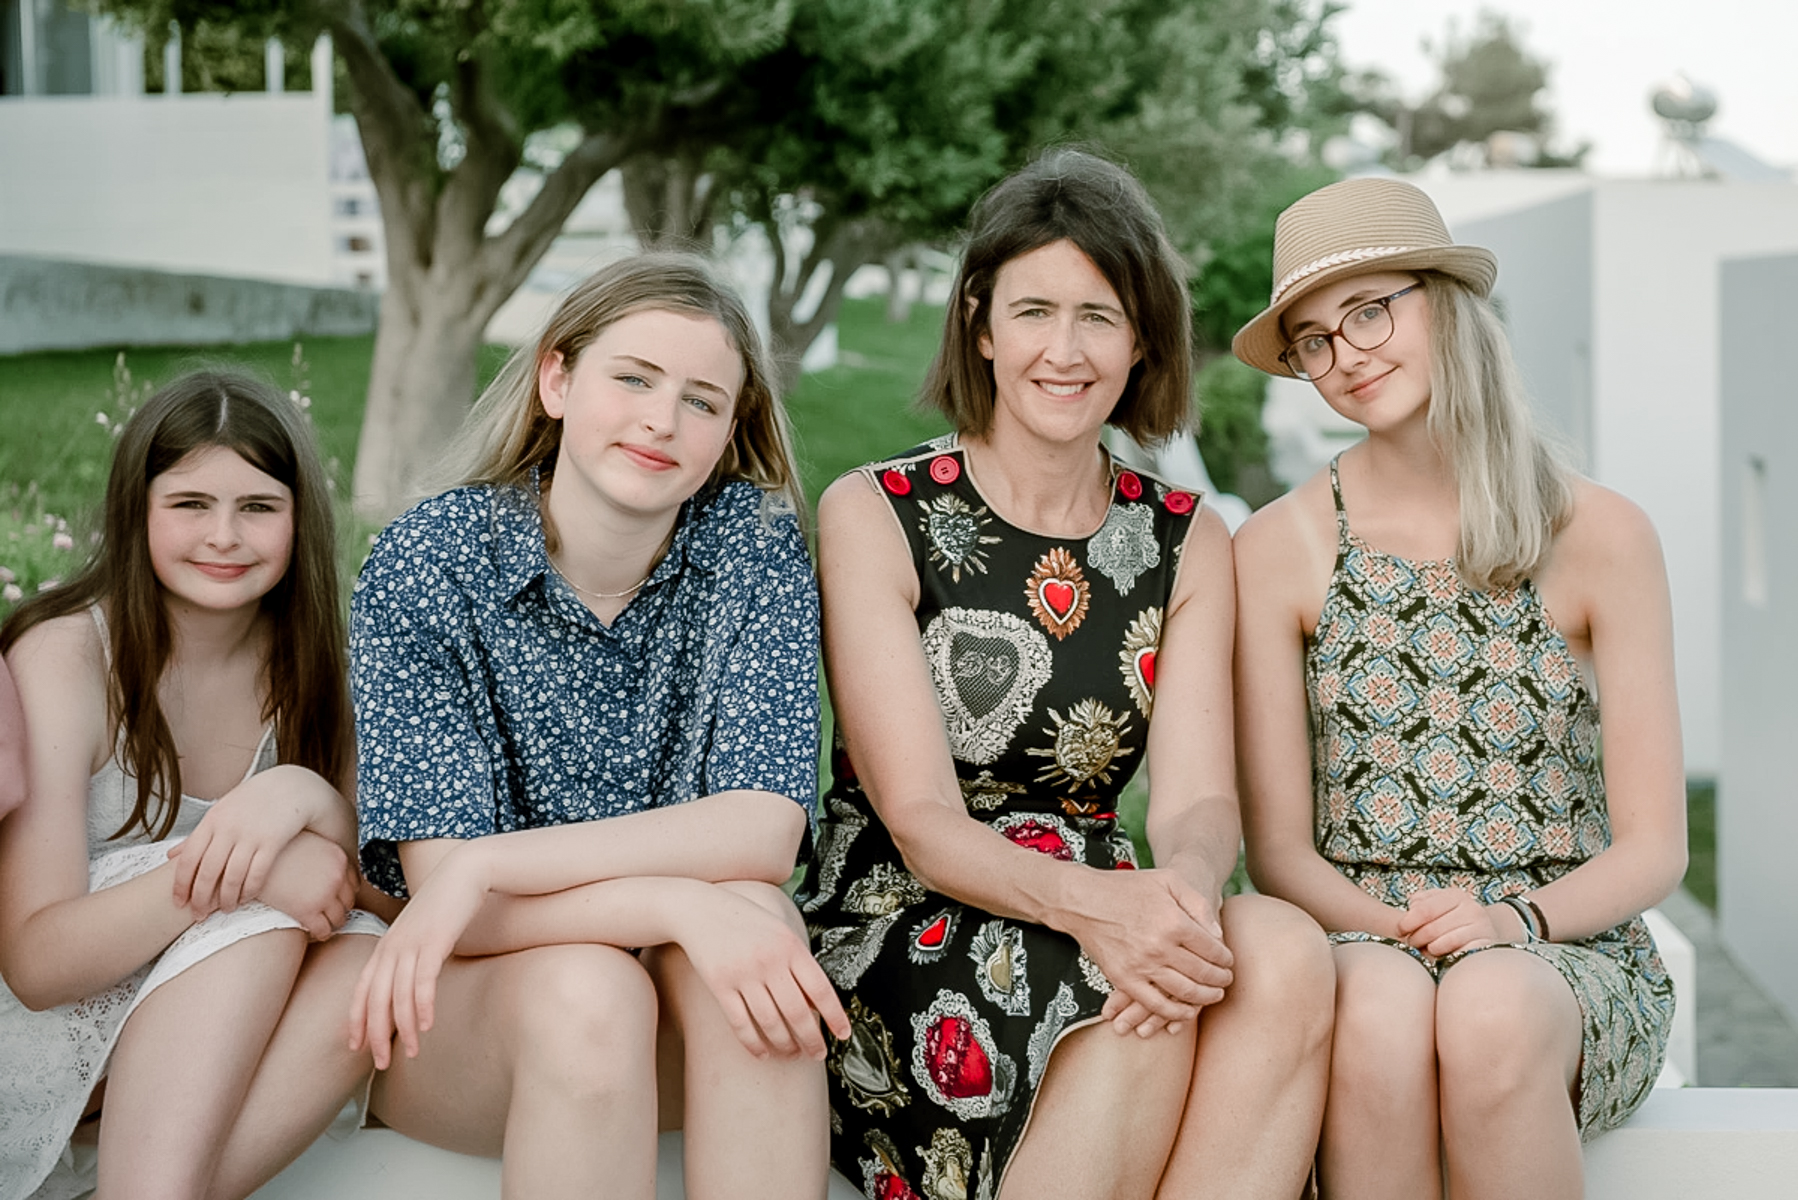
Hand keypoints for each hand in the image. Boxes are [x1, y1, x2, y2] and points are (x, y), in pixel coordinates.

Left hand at [166, 767, 325, 915]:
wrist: (291, 786)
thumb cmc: (253, 802)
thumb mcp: (221, 812)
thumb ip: (198, 835)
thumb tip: (170, 857)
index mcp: (212, 820)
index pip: (189, 859)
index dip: (181, 885)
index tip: (179, 903)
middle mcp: (228, 828)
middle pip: (208, 872)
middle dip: (201, 898)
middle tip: (199, 915)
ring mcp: (251, 835)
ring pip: (232, 877)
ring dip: (226, 898)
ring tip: (225, 909)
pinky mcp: (273, 841)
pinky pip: (257, 873)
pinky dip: (249, 890)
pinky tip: (246, 898)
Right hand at [257, 831, 355, 940]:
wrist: (252, 859)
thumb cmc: (276, 850)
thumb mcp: (308, 844)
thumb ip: (322, 854)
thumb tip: (324, 867)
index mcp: (339, 858)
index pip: (354, 883)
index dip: (345, 893)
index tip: (336, 899)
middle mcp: (337, 876)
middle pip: (349, 902)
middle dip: (340, 910)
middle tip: (329, 916)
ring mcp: (324, 895)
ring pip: (339, 919)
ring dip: (332, 924)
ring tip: (323, 927)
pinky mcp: (307, 911)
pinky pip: (323, 930)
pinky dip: (320, 934)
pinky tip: (312, 933)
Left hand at [349, 847, 488, 1068]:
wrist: (462, 873)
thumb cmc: (443, 905)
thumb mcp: (419, 932)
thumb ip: (409, 954)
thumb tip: (409, 982)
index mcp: (385, 946)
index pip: (362, 989)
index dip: (357, 1019)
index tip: (357, 1046)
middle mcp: (392, 947)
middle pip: (376, 999)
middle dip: (376, 1034)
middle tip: (381, 1063)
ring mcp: (412, 944)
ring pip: (399, 995)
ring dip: (403, 1028)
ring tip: (412, 1052)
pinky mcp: (434, 941)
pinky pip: (423, 980)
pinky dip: (422, 1005)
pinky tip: (426, 1024)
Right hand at [673, 881, 850, 1060]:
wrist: (703, 910)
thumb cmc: (748, 923)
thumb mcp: (781, 933)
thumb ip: (800, 963)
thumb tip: (817, 1006)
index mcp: (791, 947)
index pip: (820, 989)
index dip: (835, 1016)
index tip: (844, 1035)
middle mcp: (770, 961)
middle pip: (797, 1012)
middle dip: (811, 1039)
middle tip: (818, 1054)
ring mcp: (744, 974)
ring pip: (770, 1022)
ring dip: (784, 1044)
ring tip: (792, 1054)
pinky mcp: (720, 985)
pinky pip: (740, 1023)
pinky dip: (753, 1043)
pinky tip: (762, 1054)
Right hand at [1064, 868, 1232, 1034]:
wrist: (1082, 900)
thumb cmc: (1127, 887)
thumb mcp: (1168, 879)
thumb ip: (1197, 904)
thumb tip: (1217, 936)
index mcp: (1173, 922)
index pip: (1212, 949)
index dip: (1225, 958)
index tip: (1228, 961)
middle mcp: (1159, 947)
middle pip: (1203, 973)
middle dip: (1220, 979)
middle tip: (1226, 980)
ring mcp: (1141, 966)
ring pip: (1184, 992)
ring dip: (1205, 997)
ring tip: (1214, 995)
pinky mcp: (1124, 979)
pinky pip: (1156, 1004)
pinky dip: (1176, 1013)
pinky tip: (1187, 1011)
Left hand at [1396, 887, 1504, 957]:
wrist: (1484, 938)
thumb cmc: (1451, 924)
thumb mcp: (1437, 908)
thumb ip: (1421, 903)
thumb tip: (1412, 906)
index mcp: (1455, 895)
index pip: (1423, 909)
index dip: (1407, 922)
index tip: (1399, 931)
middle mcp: (1471, 908)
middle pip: (1431, 928)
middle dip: (1416, 939)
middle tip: (1412, 944)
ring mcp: (1482, 928)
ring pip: (1443, 942)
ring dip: (1429, 950)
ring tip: (1427, 950)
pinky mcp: (1487, 947)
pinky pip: (1458, 954)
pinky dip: (1446, 957)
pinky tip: (1443, 957)